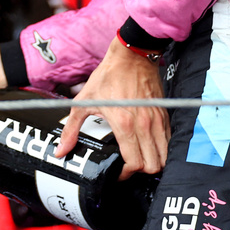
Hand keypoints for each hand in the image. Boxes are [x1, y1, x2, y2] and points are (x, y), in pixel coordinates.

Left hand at [53, 37, 168, 179]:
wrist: (131, 55)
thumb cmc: (108, 76)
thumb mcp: (84, 101)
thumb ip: (71, 129)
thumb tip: (61, 150)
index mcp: (125, 123)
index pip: (134, 163)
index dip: (126, 174)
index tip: (117, 172)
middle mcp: (144, 124)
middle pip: (153, 165)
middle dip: (140, 171)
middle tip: (128, 167)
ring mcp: (157, 120)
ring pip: (164, 156)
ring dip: (153, 162)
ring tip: (139, 158)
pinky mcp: (164, 114)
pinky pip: (168, 141)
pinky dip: (160, 149)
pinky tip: (147, 145)